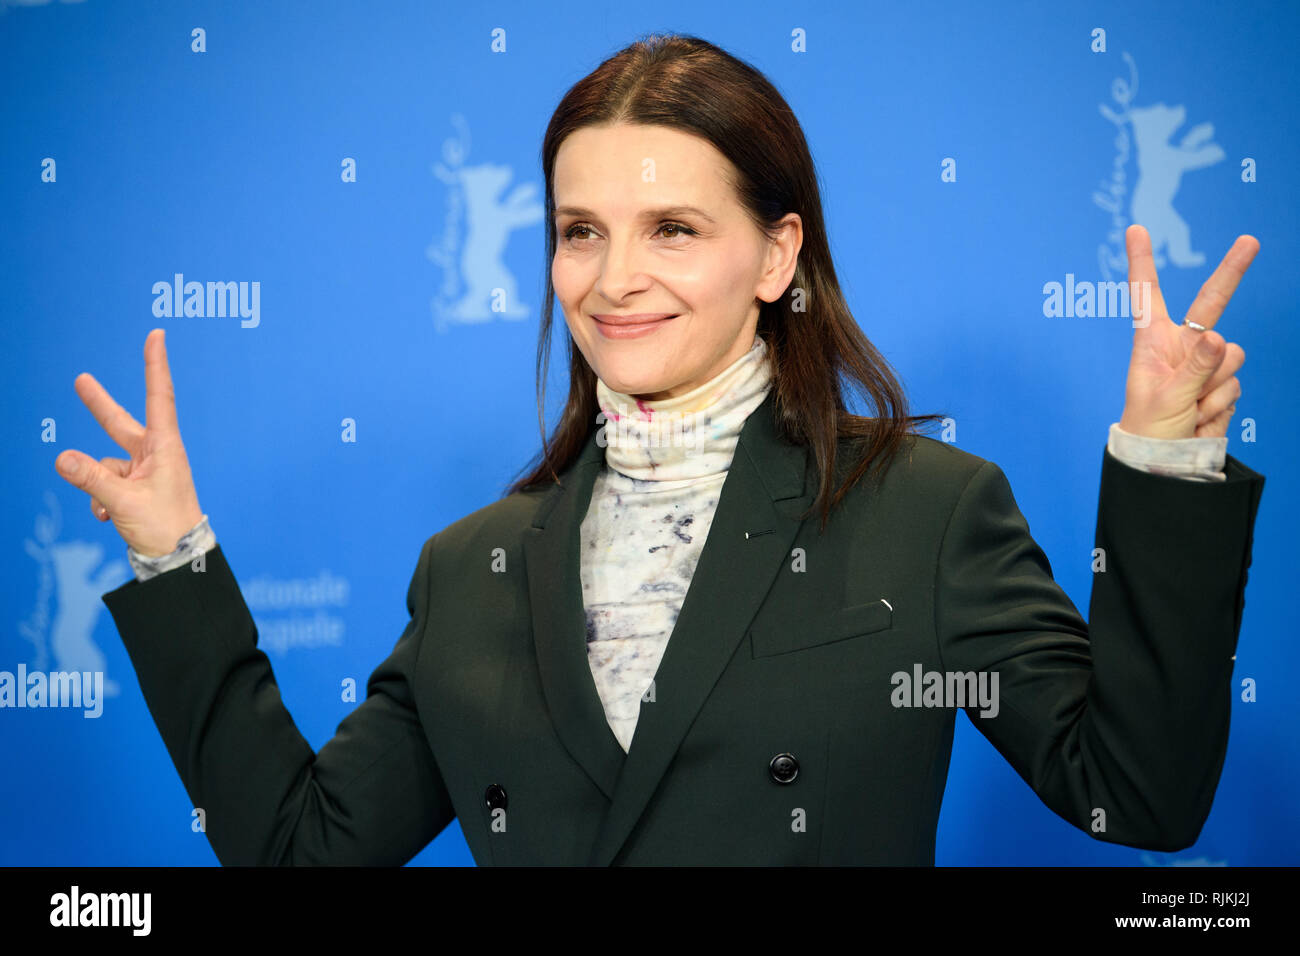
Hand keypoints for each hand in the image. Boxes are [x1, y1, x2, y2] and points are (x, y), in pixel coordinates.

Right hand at [55, 328, 203, 556]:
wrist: (179, 560)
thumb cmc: (165, 527)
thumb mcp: (123, 502)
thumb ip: (90, 480)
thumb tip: (61, 458)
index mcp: (165, 448)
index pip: (159, 397)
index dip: (155, 365)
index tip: (157, 335)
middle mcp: (155, 455)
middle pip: (119, 425)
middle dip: (97, 406)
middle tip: (81, 380)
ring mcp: (144, 473)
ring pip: (104, 468)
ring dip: (99, 488)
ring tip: (112, 510)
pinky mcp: (134, 489)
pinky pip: (104, 487)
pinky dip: (101, 502)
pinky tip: (110, 519)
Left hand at [1118, 224, 1258, 439]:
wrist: (1168, 460)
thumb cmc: (1151, 428)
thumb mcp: (1166, 398)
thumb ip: (1194, 369)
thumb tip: (1220, 338)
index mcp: (1152, 342)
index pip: (1147, 296)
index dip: (1142, 262)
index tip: (1137, 229)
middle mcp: (1182, 345)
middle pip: (1212, 303)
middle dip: (1233, 271)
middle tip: (1250, 240)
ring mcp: (1206, 362)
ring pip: (1232, 356)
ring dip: (1214, 386)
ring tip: (1190, 407)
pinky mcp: (1223, 381)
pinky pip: (1235, 384)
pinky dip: (1220, 404)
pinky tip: (1201, 416)